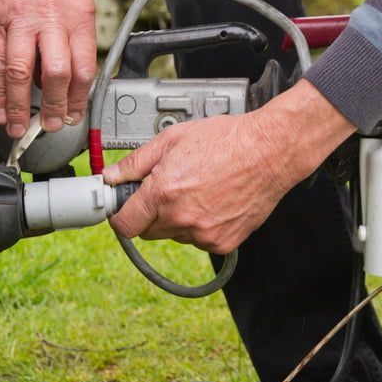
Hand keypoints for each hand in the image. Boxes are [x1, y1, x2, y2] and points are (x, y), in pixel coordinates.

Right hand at [0, 0, 95, 136]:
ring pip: (20, 73)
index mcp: (77, 15)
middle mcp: (49, 18)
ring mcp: (19, 20)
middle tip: (50, 125)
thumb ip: (75, 37)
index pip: (83, 68)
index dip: (78, 98)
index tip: (73, 114)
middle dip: (52, 107)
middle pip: (55, 74)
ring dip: (20, 107)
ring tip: (20, 127)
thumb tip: (69, 79)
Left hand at [104, 80, 356, 253]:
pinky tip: (215, 202)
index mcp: (163, 193)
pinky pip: (200, 240)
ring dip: (179, 220)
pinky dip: (202, 226)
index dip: (121, 216)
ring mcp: (204, 234)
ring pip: (176, 235)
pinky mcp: (223, 242)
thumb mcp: (173, 139)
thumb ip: (136, 162)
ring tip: (199, 190)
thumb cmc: (227, 140)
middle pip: (149, 232)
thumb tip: (112, 176)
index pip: (125, 225)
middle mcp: (182, 218)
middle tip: (168, 191)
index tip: (124, 210)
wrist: (270, 151)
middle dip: (151, 214)